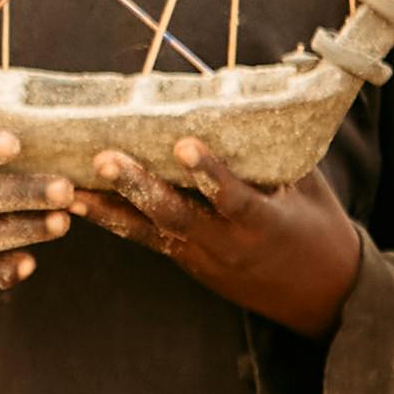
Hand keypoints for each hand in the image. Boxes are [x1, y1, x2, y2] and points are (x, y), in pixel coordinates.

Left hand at [58, 136, 363, 332]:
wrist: (324, 298)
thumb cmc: (318, 229)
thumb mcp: (308, 188)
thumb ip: (277, 150)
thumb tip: (257, 94)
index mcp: (266, 224)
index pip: (235, 198)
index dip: (210, 172)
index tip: (185, 143)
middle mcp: (229, 245)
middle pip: (176, 216)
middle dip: (138, 186)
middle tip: (104, 159)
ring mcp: (204, 257)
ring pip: (150, 232)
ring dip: (108, 209)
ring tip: (69, 188)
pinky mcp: (188, 262)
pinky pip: (147, 239)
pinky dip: (114, 220)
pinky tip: (79, 204)